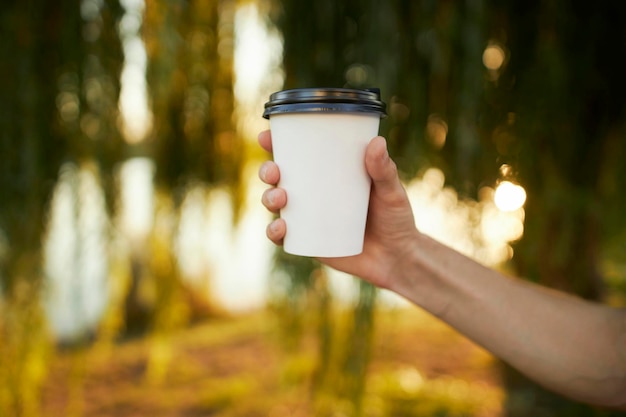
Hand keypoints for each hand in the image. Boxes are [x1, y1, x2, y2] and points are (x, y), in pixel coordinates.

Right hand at [258, 130, 418, 289]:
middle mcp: (312, 194)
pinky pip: (283, 237)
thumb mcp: (392, 192)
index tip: (267, 135)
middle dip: (268, 171)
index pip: (298, 155)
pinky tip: (280, 228)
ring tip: (281, 199)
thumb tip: (377, 142)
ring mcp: (308, 218)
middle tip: (275, 172)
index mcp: (328, 174)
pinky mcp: (308, 242)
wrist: (397, 258)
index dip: (277, 144)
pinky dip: (275, 231)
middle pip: (279, 178)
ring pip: (276, 205)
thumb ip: (384, 170)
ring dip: (268, 198)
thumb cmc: (396, 219)